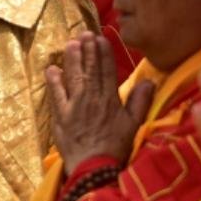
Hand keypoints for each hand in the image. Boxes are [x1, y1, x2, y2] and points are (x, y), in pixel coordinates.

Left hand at [47, 31, 154, 170]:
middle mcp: (92, 99)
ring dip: (72, 59)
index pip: (107, 71)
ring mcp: (74, 106)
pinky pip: (56, 94)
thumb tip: (149, 81)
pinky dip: (53, 81)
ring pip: (73, 77)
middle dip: (87, 50)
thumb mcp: (134, 125)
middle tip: (84, 34)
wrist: (94, 167)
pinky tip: (52, 68)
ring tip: (70, 43)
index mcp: (110, 100)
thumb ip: (140, 101)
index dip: (104, 53)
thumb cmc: (116, 148)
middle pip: (89, 70)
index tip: (100, 39)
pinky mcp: (60, 116)